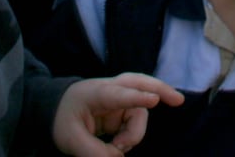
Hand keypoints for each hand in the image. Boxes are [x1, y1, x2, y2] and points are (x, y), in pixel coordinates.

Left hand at [53, 73, 182, 156]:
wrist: (56, 109)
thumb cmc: (61, 119)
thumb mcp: (69, 140)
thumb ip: (94, 152)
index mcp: (95, 93)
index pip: (118, 95)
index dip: (136, 97)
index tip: (153, 99)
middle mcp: (111, 91)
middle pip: (140, 84)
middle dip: (161, 90)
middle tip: (179, 101)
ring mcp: (119, 99)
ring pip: (140, 114)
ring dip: (133, 135)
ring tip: (115, 147)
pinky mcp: (122, 109)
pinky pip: (135, 123)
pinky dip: (131, 136)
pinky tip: (118, 144)